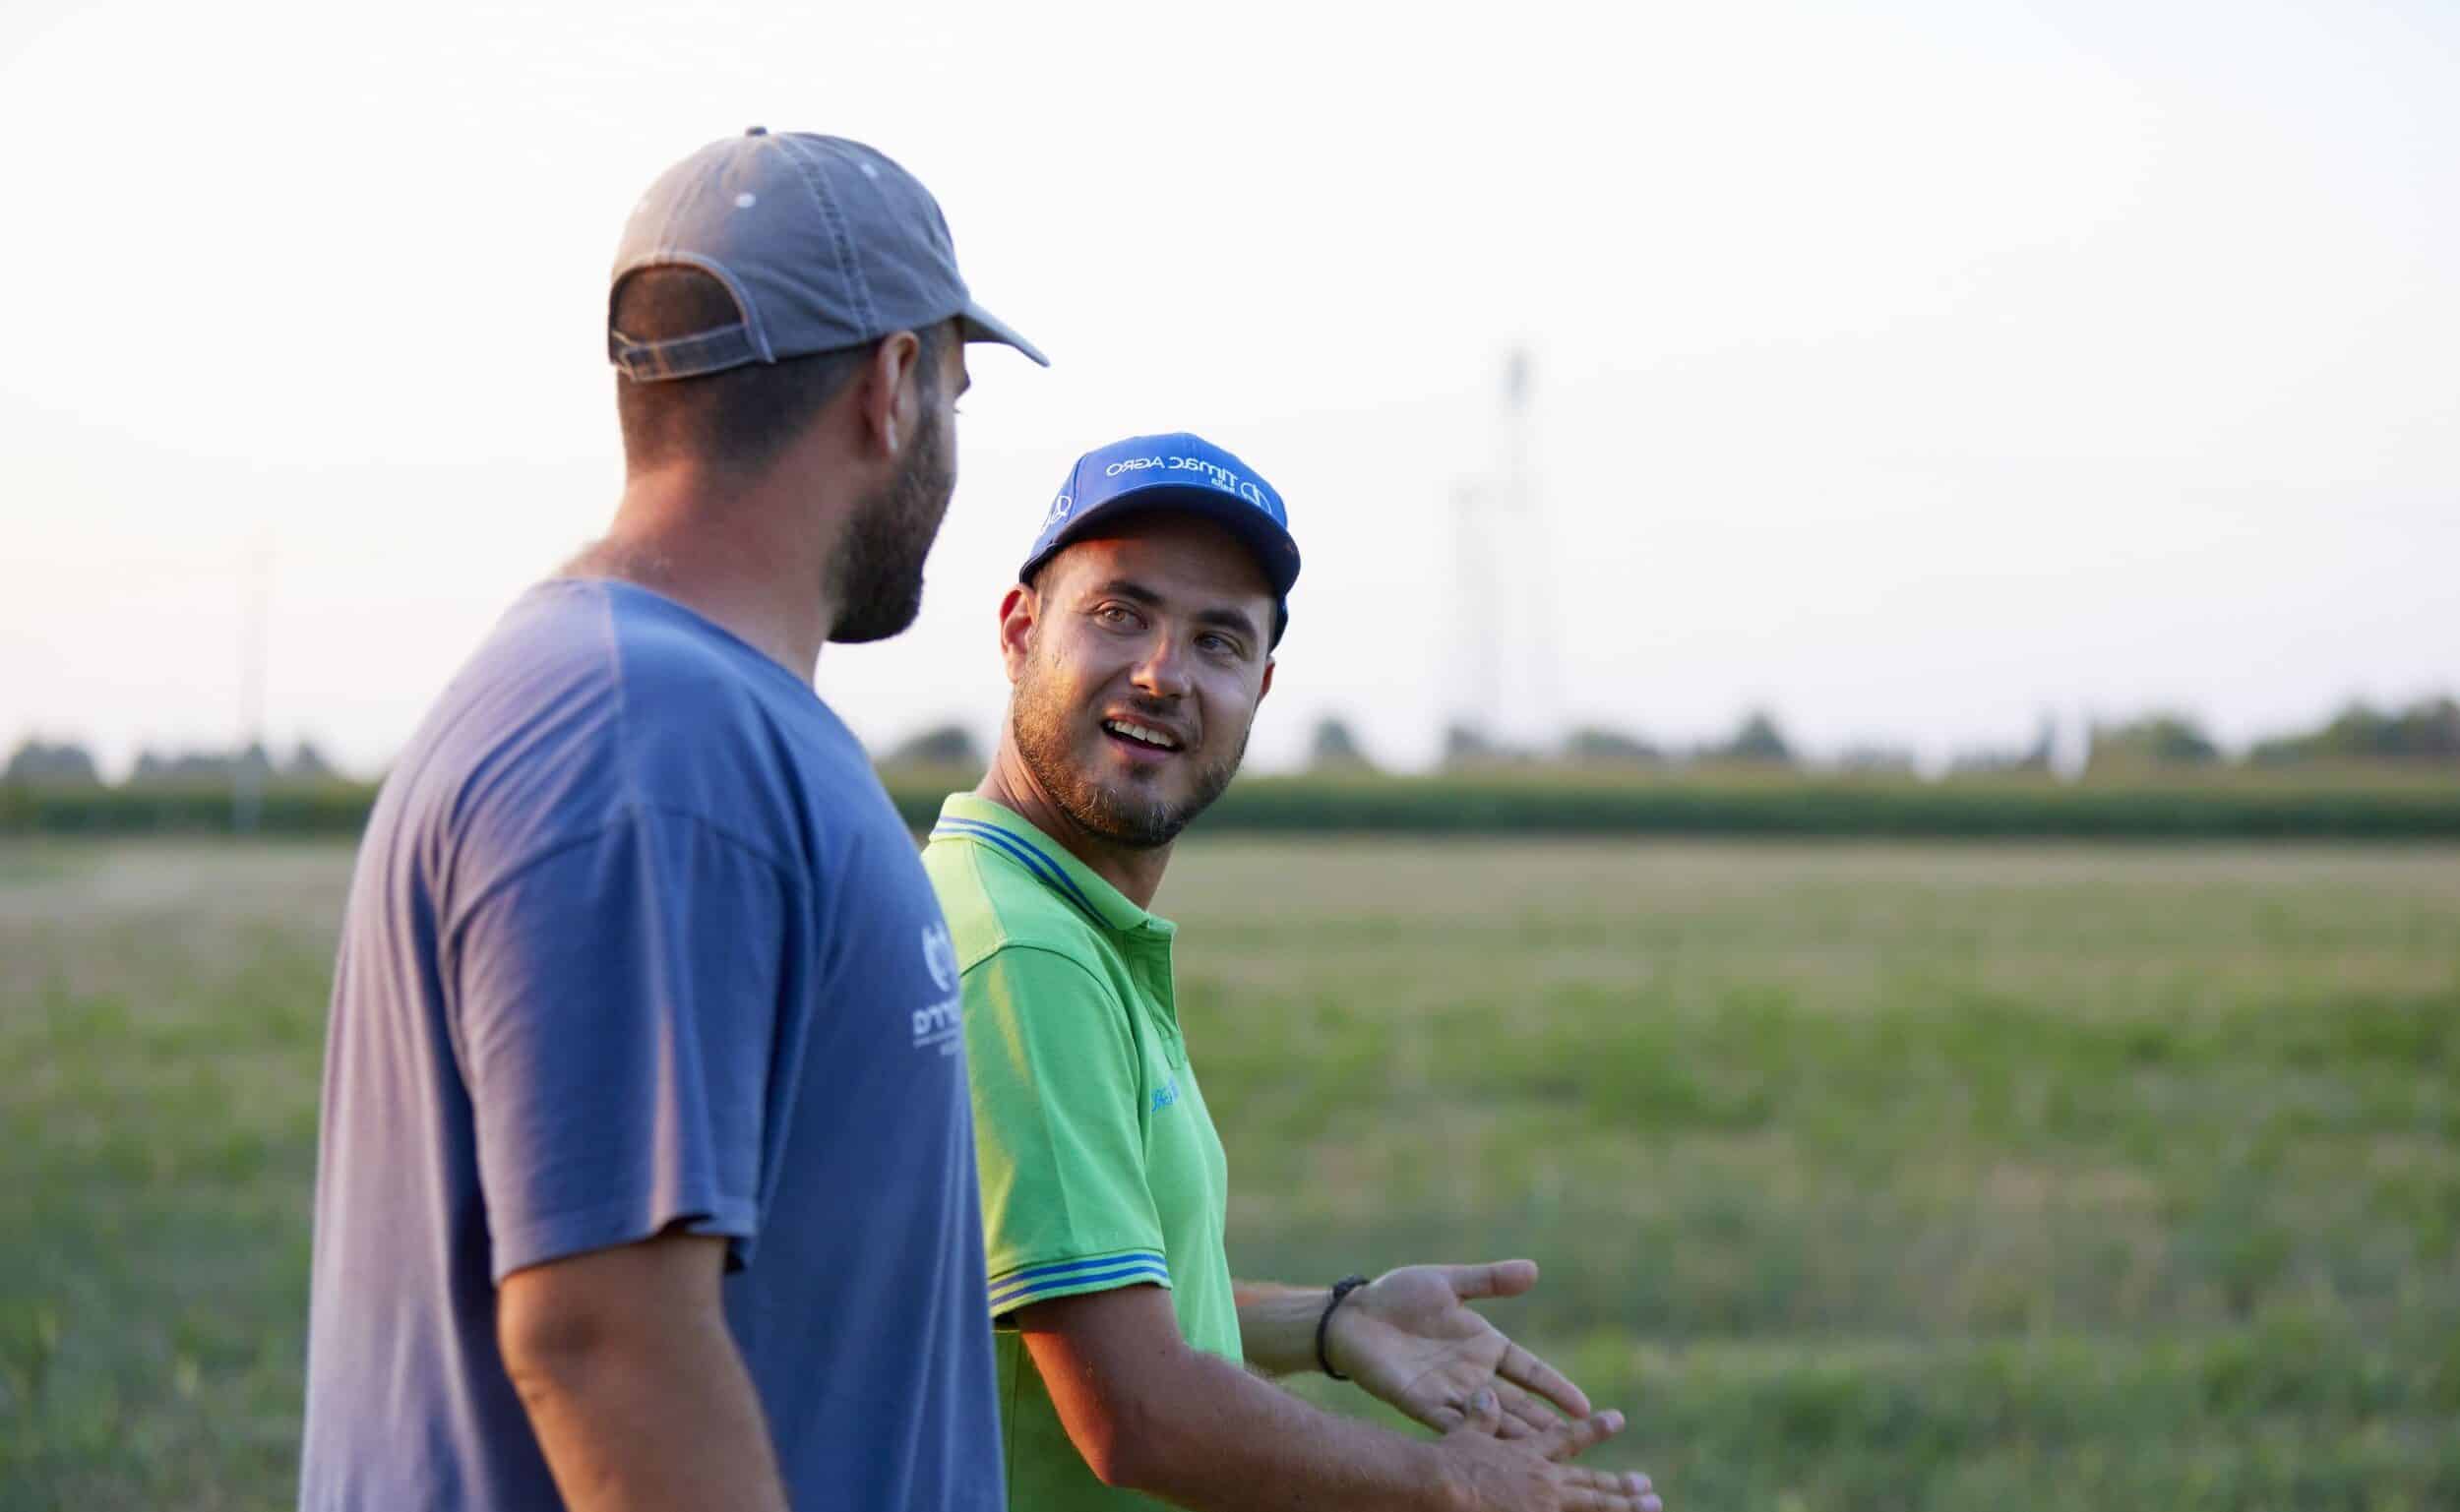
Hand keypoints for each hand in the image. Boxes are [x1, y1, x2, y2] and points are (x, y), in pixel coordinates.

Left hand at [1325, 1259, 1597, 1441]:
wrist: (1354, 1315)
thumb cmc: (1399, 1295)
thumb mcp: (1449, 1284)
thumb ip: (1490, 1280)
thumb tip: (1533, 1269)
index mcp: (1484, 1344)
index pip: (1531, 1370)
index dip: (1557, 1388)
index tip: (1586, 1407)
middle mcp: (1472, 1373)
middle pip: (1518, 1403)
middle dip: (1545, 1424)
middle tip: (1578, 1446)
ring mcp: (1448, 1391)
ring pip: (1491, 1420)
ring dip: (1515, 1438)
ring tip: (1543, 1456)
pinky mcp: (1420, 1403)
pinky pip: (1451, 1424)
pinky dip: (1472, 1436)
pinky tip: (1492, 1452)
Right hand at [1436, 1389, 1662, 1511]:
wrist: (1442, 1486)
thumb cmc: (1448, 1460)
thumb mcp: (1464, 1434)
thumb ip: (1480, 1417)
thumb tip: (1486, 1392)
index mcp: (1528, 1455)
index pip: (1567, 1439)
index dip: (1594, 1429)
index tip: (1618, 1419)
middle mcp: (1543, 1480)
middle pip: (1590, 1482)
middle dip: (1621, 1485)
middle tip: (1648, 1488)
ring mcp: (1543, 1506)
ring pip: (1592, 1506)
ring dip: (1623, 1507)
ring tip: (1652, 1506)